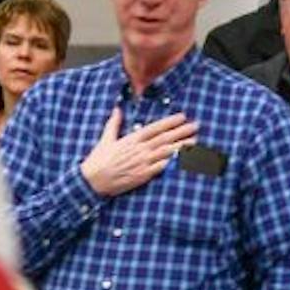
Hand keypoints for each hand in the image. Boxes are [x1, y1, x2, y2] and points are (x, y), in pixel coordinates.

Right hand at [79, 108, 197, 197]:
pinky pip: (163, 168)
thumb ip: (114, 123)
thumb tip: (117, 109)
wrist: (93, 180)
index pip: (155, 128)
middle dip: (182, 131)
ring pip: (167, 152)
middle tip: (196, 126)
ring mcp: (142, 162)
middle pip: (165, 138)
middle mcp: (139, 149)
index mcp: (131, 139)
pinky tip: (185, 159)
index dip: (170, 122)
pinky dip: (175, 162)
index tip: (182, 116)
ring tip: (196, 141)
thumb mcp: (105, 139)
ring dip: (183, 146)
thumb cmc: (98, 160)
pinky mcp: (143, 175)